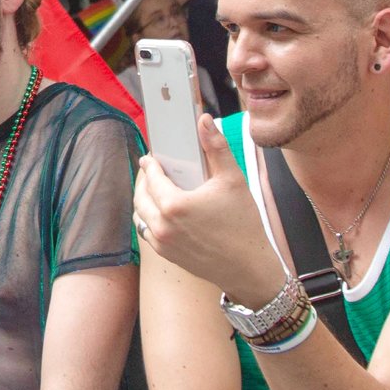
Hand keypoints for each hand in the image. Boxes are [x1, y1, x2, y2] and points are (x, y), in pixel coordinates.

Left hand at [134, 114, 288, 305]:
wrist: (249, 269)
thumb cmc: (244, 224)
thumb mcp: (233, 180)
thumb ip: (216, 147)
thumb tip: (204, 120)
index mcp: (174, 205)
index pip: (151, 177)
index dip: (149, 164)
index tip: (150, 157)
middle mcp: (162, 226)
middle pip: (140, 196)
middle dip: (143, 181)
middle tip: (151, 171)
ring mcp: (162, 243)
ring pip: (140, 216)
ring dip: (143, 200)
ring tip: (155, 190)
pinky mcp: (166, 255)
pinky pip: (148, 232)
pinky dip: (149, 219)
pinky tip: (162, 212)